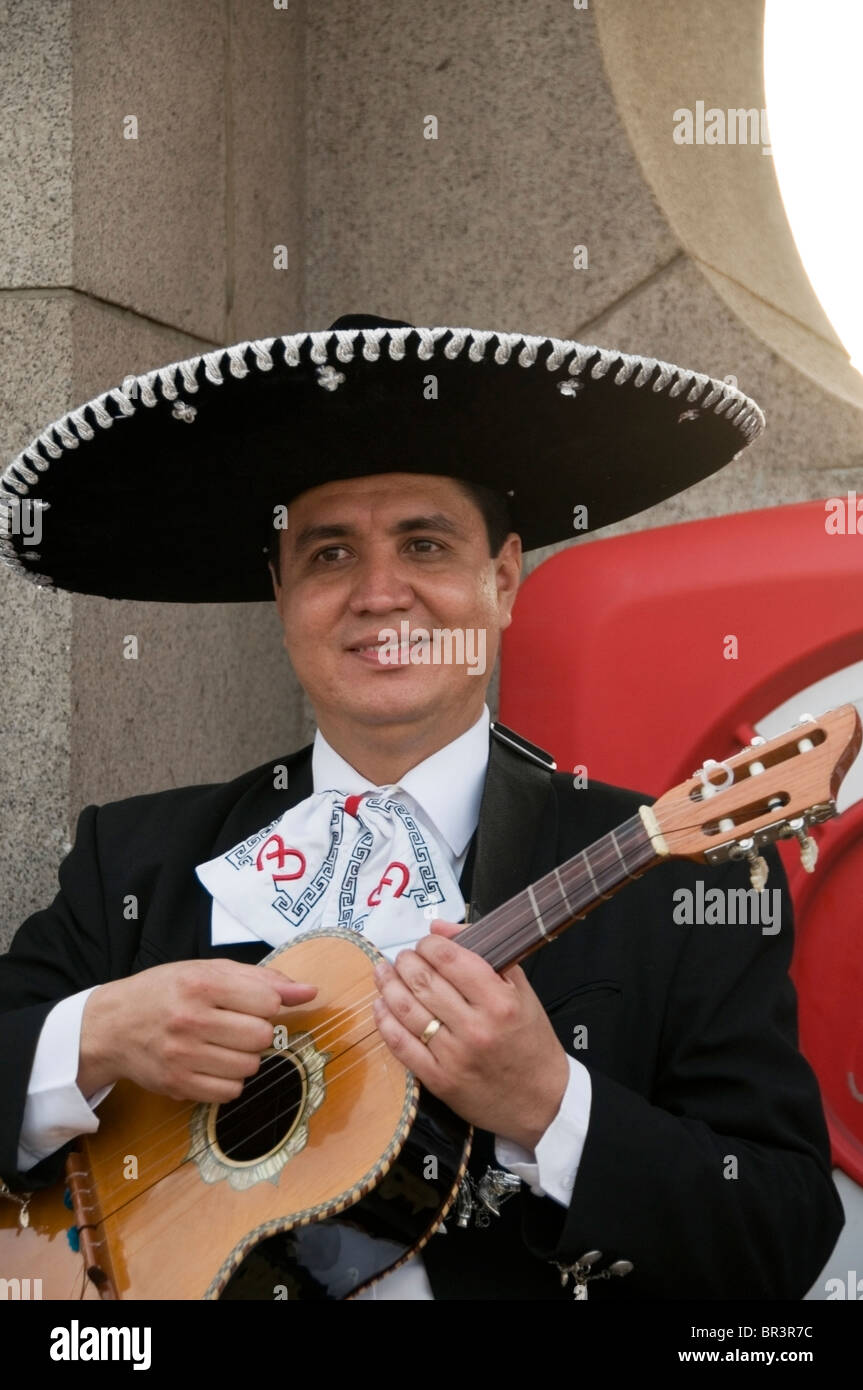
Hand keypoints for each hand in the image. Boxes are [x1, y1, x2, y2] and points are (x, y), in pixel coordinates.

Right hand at [78, 959, 316, 1102]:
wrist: (113, 1025)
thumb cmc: (166, 992)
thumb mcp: (208, 971)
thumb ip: (262, 979)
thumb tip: (308, 992)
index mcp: (201, 984)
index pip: (267, 1002)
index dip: (269, 1005)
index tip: (254, 1005)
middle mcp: (191, 1020)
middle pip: (261, 1037)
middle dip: (257, 1032)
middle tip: (236, 1025)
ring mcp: (183, 1056)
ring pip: (249, 1067)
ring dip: (245, 1058)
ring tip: (222, 1045)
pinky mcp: (178, 1085)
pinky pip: (230, 1092)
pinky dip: (230, 1080)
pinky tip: (213, 1064)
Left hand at [373, 921, 568, 1150]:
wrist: (542, 1102)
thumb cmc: (531, 1043)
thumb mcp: (521, 992)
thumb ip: (486, 954)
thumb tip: (440, 928)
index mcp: (499, 1002)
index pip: (450, 959)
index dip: (429, 945)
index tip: (426, 944)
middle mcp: (475, 1027)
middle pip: (423, 981)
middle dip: (405, 961)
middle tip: (404, 958)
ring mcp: (454, 1056)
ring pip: (407, 1010)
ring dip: (388, 985)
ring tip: (384, 972)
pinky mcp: (439, 1081)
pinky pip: (401, 1046)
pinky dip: (385, 1021)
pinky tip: (380, 1006)